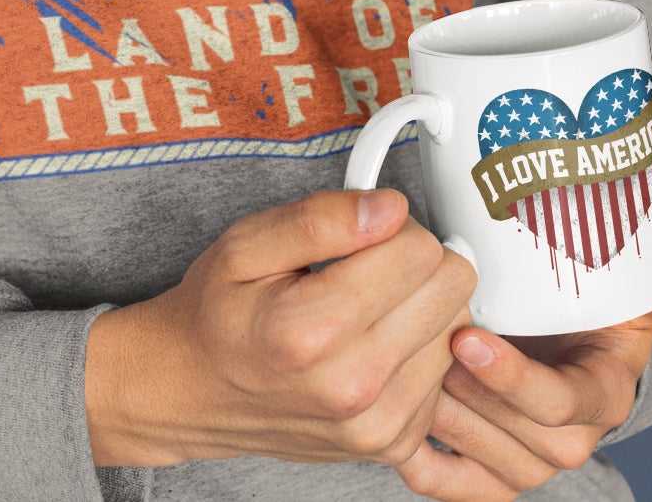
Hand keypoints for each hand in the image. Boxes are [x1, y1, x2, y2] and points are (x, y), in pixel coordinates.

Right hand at [85, 188, 477, 467]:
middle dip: (416, 260)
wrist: (194, 392)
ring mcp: (377, 424)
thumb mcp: (246, 243)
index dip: (394, 224)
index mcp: (312, 329)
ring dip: (422, 307)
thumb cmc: (218, 314)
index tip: (364, 231)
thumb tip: (390, 208)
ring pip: (457, 329)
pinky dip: (420, 350)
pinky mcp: (393, 445)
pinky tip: (376, 342)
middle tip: (370, 263)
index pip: (419, 250)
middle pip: (451, 288)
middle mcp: (353, 386)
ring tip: (369, 305)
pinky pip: (447, 373)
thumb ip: (320, 219)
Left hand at [395, 254, 651, 497]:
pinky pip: (460, 488)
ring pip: (487, 458)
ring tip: (410, 363)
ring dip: (445, 415)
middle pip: (523, 439)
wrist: (554, 329)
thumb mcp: (626, 286)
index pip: (565, 405)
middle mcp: (573, 437)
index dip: (516, 379)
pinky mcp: (491, 472)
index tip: (469, 339)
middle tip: (426, 341)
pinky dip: (430, 468)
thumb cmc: (586, 306)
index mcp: (606, 394)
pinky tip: (404, 431)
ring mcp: (529, 460)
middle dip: (472, 393)